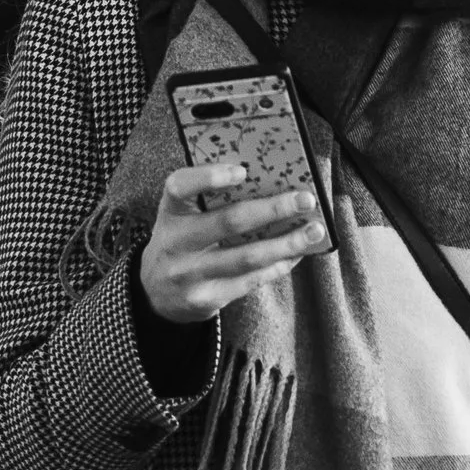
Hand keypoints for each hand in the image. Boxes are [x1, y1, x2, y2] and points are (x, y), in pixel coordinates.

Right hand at [139, 162, 330, 326]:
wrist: (155, 293)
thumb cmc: (181, 241)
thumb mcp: (182, 216)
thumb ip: (210, 199)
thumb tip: (271, 185)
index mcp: (171, 211)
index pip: (180, 186)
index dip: (209, 177)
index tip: (242, 171)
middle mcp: (175, 241)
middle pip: (228, 222)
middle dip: (272, 210)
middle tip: (305, 200)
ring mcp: (189, 273)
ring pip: (247, 257)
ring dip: (286, 243)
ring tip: (314, 231)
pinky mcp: (205, 298)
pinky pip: (250, 281)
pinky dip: (278, 265)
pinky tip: (296, 254)